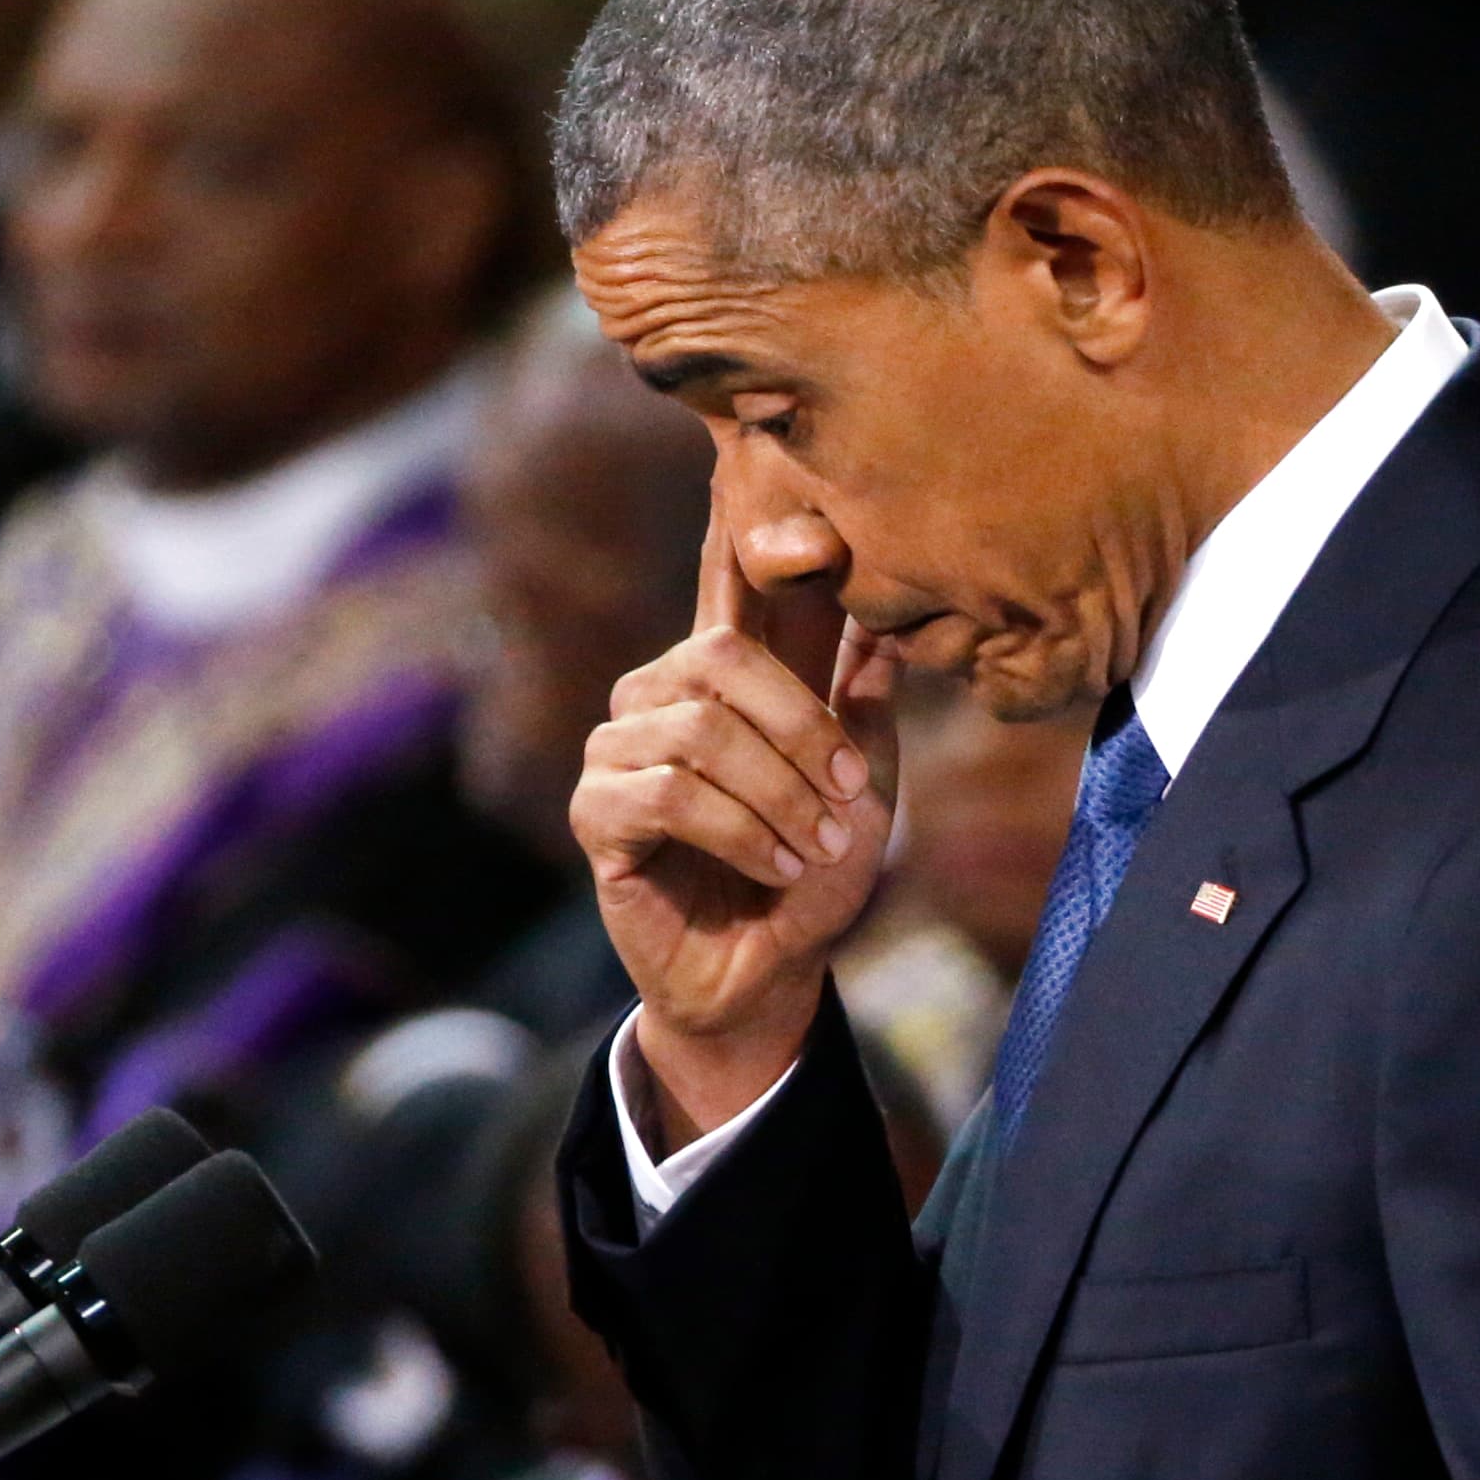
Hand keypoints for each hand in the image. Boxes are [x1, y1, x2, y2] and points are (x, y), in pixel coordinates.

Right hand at [572, 512, 899, 1136]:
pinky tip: (776, 865)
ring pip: (702, 732)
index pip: (725, 584)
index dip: (744, 536)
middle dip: (802, 727)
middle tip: (849, 793)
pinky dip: (739, 831)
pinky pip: (670, 795)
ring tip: (818, 847)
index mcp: (724, 674)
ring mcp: (619, 749)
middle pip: (722, 654)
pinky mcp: (596, 813)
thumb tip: (884, 628)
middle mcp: (661, 693)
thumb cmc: (812, 871)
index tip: (791, 508)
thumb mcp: (861, 787)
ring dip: (779, 795)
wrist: (769, 970)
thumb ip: (864, 709)